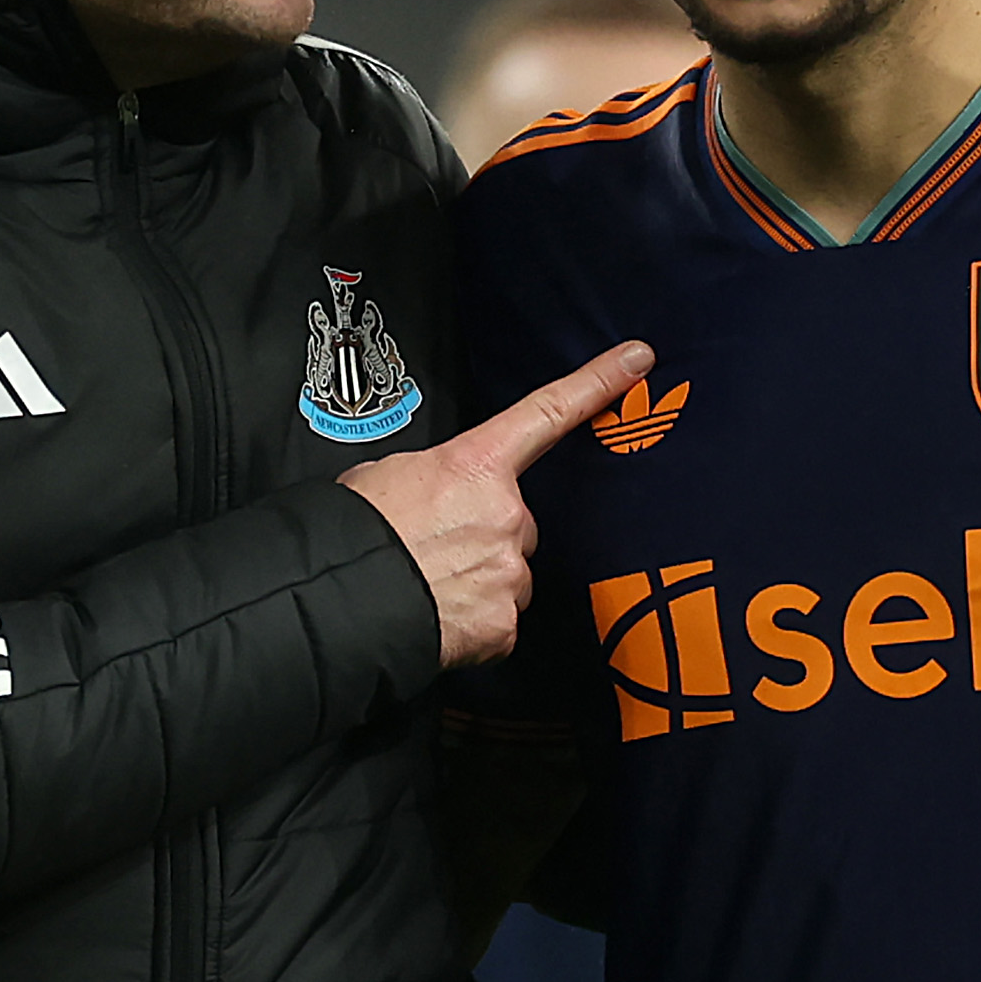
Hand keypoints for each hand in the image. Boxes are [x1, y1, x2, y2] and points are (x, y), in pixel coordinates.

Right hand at [341, 341, 652, 668]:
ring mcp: (511, 569)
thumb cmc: (358, 533)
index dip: (598, 381)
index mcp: (476, 464)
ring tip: (430, 585)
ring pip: (508, 574)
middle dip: (484, 536)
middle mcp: (507, 513)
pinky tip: (440, 617)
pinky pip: (498, 620)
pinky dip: (472, 622)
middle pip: (516, 522)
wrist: (342, 598)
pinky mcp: (504, 623)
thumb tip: (437, 504)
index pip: (548, 412)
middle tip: (436, 549)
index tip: (639, 358)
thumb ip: (434, 481)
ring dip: (478, 580)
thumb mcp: (386, 476)